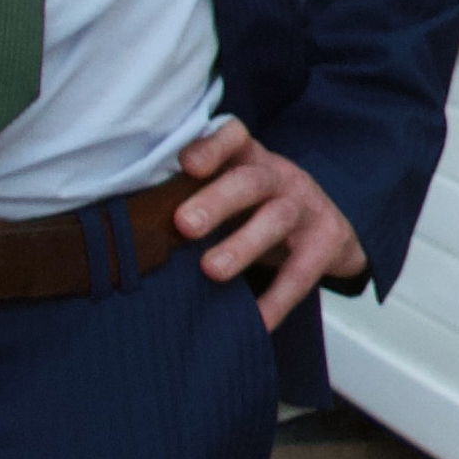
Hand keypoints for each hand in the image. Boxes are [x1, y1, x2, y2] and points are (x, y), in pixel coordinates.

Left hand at [173, 117, 372, 330]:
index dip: (212, 147)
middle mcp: (279, 177)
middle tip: (184, 225)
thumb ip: (192, 195)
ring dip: (243, 245)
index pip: (234, 137)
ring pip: (276, 220)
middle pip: (250, 181)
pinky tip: (256, 321)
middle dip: (217, 201)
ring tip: (211, 270)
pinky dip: (276, 300)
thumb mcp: (232, 189)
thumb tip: (130, 227)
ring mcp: (305, 208)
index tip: (186, 164)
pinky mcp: (327, 243)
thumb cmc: (258, 208)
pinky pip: (300, 273)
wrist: (328, 228)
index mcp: (249, 159)